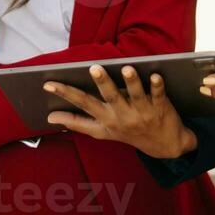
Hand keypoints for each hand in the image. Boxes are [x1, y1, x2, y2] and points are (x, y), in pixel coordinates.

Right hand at [44, 64, 199, 159]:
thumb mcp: (102, 132)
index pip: (83, 105)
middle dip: (102, 83)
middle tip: (94, 68)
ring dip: (132, 82)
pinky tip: (156, 76)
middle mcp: (123, 116)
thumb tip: (50, 118)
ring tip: (127, 69)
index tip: (48, 84)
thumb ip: (77, 123)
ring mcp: (143, 113)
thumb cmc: (128, 133)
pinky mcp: (161, 108)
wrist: (165, 146)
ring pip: (137, 95)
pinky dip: (158, 86)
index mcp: (106, 119)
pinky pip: (159, 95)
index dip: (65, 94)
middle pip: (111, 97)